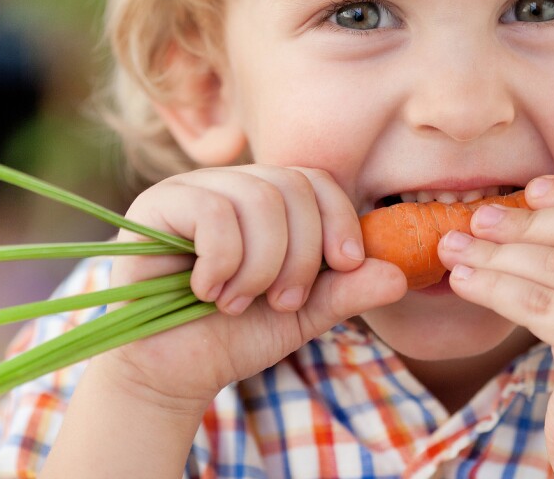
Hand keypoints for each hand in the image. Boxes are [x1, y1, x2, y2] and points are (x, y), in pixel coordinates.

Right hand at [101, 165, 407, 412]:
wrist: (173, 373)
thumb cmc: (235, 337)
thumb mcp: (304, 314)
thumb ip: (347, 290)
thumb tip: (399, 275)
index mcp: (268, 199)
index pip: (316, 180)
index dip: (339, 219)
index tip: (345, 266)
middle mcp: (231, 183)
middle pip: (292, 187)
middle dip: (300, 256)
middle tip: (281, 302)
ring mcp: (190, 188)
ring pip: (258, 199)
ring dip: (261, 266)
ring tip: (240, 303)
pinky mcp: (154, 206)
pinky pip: (213, 211)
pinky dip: (223, 262)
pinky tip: (207, 291)